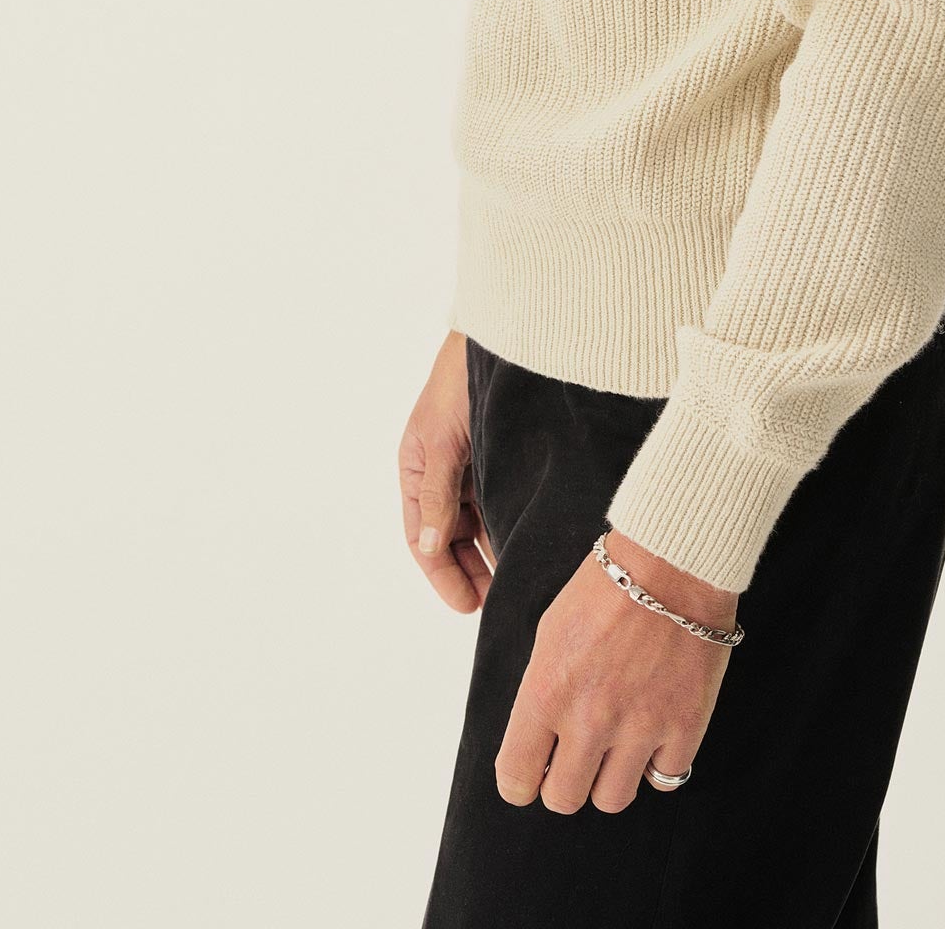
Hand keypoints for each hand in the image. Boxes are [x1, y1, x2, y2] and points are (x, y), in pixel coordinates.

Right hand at [399, 331, 496, 611]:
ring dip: (493, 553)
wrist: (505, 338)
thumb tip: (429, 546)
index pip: (424, 539)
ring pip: (479, 524)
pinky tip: (528, 545)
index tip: (468, 607)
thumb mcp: (442, 438)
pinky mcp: (500, 457)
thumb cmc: (461, 380)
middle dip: (471, 572)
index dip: (443, 575)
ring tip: (517, 583)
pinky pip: (501, 502)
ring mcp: (472, 466)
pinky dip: (510, 525)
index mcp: (417, 470)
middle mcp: (442, 473)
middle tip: (498, 605)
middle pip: (452, 539)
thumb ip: (436, 493)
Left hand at [495, 529, 738, 811]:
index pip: (515, 778)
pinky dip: (658, 764)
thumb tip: (535, 742)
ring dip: (610, 778)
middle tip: (576, 758)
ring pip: (612, 800)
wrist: (671, 562)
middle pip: (564, 799)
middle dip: (564, 782)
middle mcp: (590, 719)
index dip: (519, 782)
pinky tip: (654, 736)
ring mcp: (640, 727)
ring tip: (616, 748)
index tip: (531, 772)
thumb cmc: (604, 589)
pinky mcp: (685, 726)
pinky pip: (665, 779)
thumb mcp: (550, 633)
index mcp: (547, 693)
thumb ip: (540, 692)